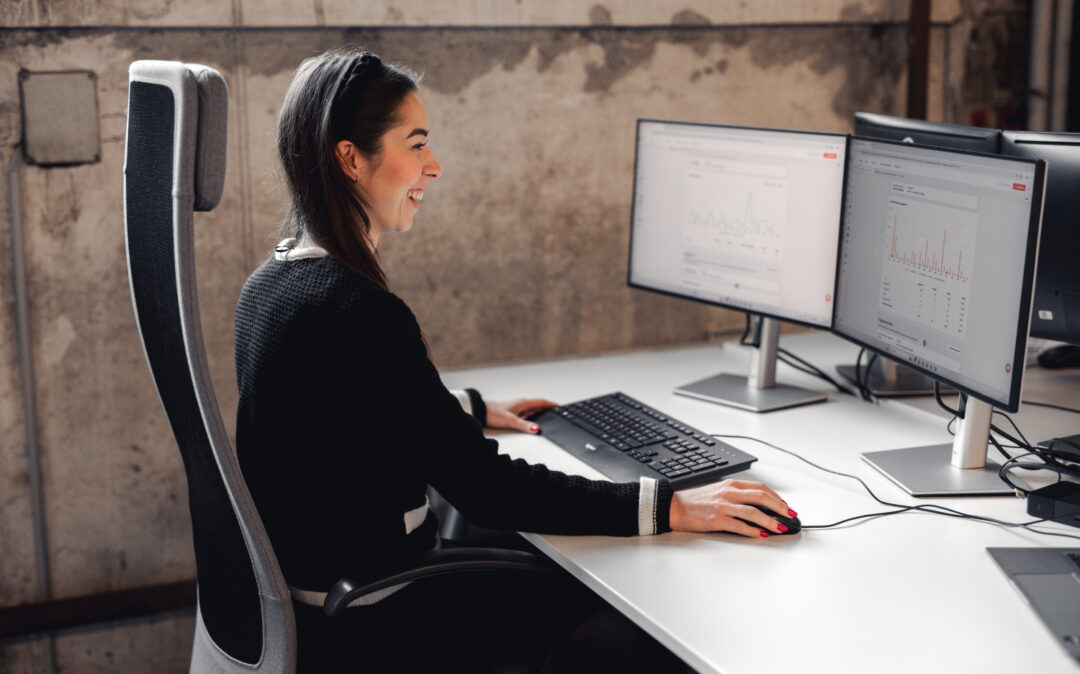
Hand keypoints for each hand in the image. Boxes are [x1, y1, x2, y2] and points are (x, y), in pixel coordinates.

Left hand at [485, 398, 557, 433]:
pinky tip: (530, 421)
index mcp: (522, 403)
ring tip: (547, 416)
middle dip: (547, 408)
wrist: (479, 411)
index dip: (551, 405)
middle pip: (537, 405)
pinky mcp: (510, 412)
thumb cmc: (493, 413)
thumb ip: (524, 425)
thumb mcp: (511, 421)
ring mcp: (515, 408)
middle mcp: (520, 404)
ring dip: (539, 412)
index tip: (559, 407)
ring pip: (531, 409)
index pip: (541, 402)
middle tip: (556, 412)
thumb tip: (537, 429)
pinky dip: (531, 416)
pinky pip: (525, 413)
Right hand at [669, 479, 794, 537]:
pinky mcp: (717, 520)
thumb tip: (756, 505)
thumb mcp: (717, 491)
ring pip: (754, 512)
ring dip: (771, 521)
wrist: (673, 507)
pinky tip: (762, 535)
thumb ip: (735, 495)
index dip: (776, 497)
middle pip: (761, 497)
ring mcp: (723, 506)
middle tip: (790, 516)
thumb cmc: (694, 501)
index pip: (760, 488)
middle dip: (779, 507)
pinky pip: (740, 526)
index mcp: (730, 484)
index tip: (785, 505)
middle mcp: (728, 493)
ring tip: (780, 527)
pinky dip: (754, 531)